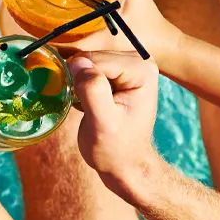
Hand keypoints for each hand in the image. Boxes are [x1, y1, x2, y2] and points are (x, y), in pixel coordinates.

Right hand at [67, 50, 164, 185]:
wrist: (124, 163)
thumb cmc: (115, 149)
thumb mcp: (103, 124)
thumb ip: (93, 91)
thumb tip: (78, 63)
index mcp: (142, 70)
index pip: (97, 59)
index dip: (81, 79)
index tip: (80, 104)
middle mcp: (139, 61)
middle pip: (92, 56)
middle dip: (79, 78)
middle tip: (82, 106)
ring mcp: (128, 64)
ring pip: (86, 59)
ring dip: (77, 80)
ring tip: (84, 104)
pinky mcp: (117, 70)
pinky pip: (87, 65)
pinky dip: (79, 81)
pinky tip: (85, 101)